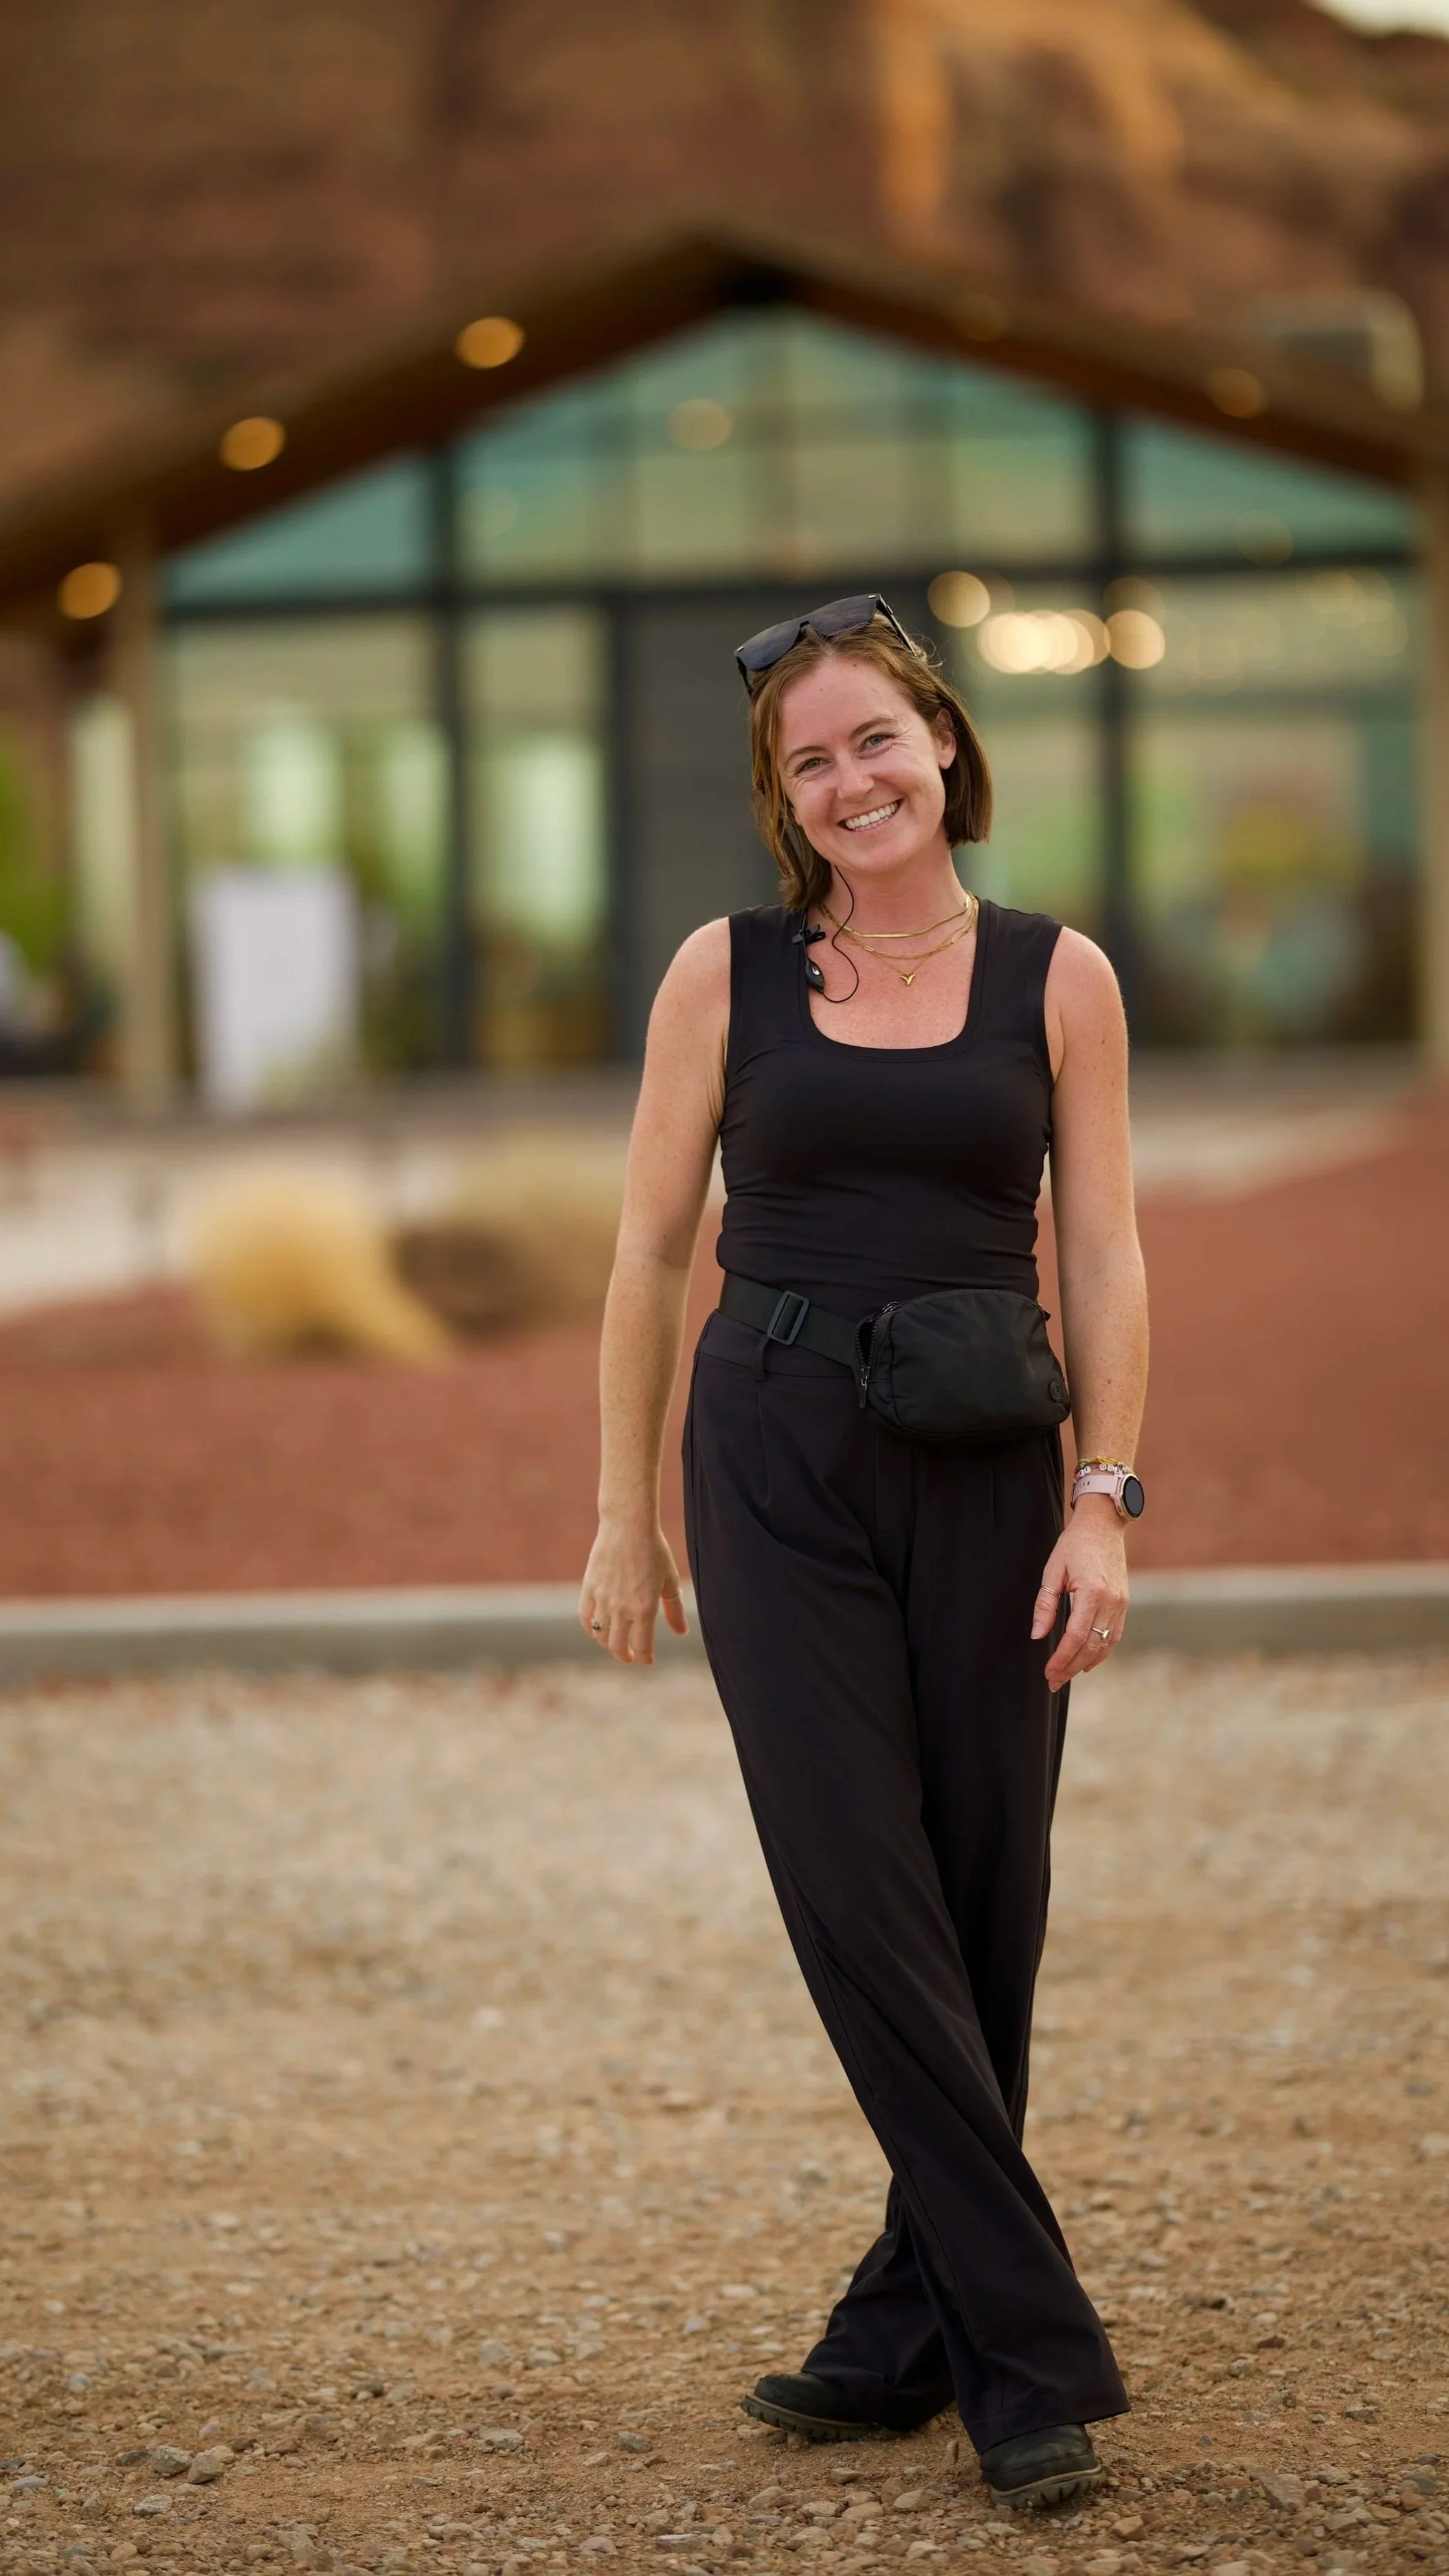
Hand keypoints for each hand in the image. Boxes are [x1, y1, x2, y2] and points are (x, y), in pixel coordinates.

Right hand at [579, 1518, 688, 1664]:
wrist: (628, 1526)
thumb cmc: (654, 1550)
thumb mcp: (670, 1581)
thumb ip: (674, 1610)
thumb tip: (681, 1633)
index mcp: (644, 1608)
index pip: (642, 1646)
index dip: (644, 1657)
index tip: (647, 1660)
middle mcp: (621, 1608)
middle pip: (617, 1646)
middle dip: (625, 1656)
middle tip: (631, 1655)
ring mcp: (602, 1599)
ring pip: (600, 1635)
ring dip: (608, 1644)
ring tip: (616, 1641)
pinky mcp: (589, 1588)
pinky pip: (585, 1618)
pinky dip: (590, 1628)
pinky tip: (598, 1628)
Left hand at [1031, 1498, 1128, 1687]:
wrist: (1103, 1525)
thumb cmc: (1074, 1544)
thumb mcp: (1053, 1570)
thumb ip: (1045, 1605)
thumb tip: (1038, 1636)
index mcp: (1092, 1592)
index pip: (1075, 1637)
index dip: (1061, 1659)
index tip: (1048, 1672)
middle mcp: (1111, 1601)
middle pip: (1090, 1646)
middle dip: (1071, 1667)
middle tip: (1053, 1681)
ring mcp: (1121, 1604)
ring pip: (1105, 1644)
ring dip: (1086, 1663)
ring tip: (1066, 1675)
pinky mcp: (1124, 1603)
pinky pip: (1114, 1635)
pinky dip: (1101, 1651)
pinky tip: (1087, 1661)